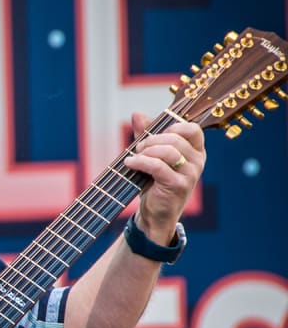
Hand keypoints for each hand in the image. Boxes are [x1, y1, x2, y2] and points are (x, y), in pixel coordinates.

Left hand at [123, 112, 205, 242]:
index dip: (172, 126)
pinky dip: (140, 162)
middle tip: (138, 148)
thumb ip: (146, 134)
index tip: (154, 135)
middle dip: (151, 139)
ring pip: (168, 150)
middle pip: (175, 137)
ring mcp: (190, 174)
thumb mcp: (151, 156)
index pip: (192, 129)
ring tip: (134, 157)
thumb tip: (137, 113)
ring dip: (146, 150)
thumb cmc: (154, 184)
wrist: (155, 215)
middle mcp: (198, 161)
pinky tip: (130, 164)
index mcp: (196, 152)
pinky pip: (158, 166)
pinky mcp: (178, 185)